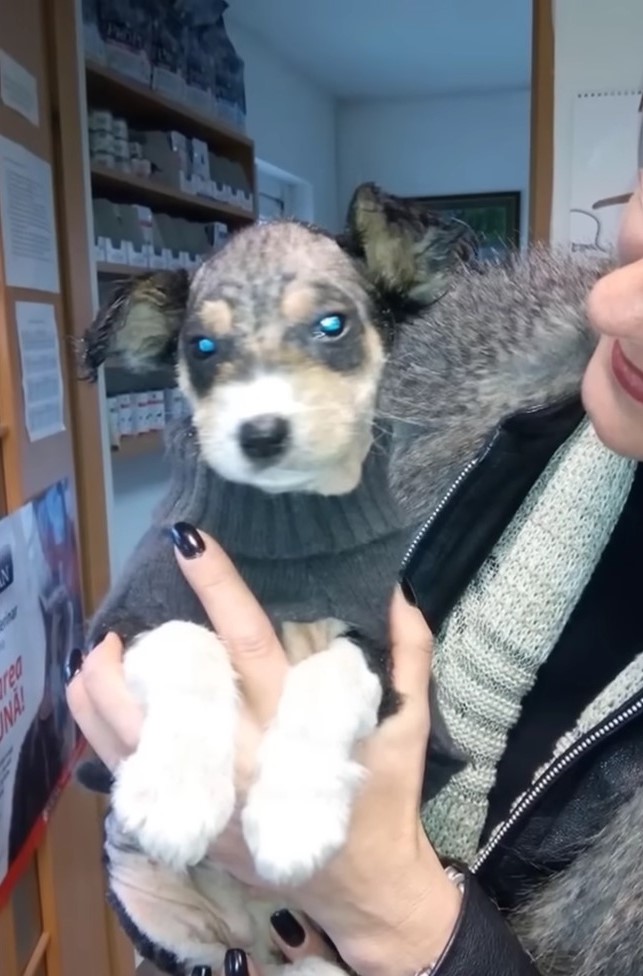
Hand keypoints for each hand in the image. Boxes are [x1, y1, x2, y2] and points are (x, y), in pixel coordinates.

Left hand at [66, 527, 460, 975]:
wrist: (365, 888)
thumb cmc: (386, 798)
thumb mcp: (409, 725)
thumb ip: (408, 654)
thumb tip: (402, 586)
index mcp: (293, 728)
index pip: (249, 643)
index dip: (218, 588)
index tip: (188, 542)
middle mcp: (241, 764)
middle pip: (166, 703)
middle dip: (127, 660)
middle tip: (112, 622)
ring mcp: (210, 804)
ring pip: (132, 747)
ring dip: (101, 698)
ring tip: (95, 656)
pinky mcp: (193, 831)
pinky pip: (132, 784)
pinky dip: (106, 741)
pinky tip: (101, 708)